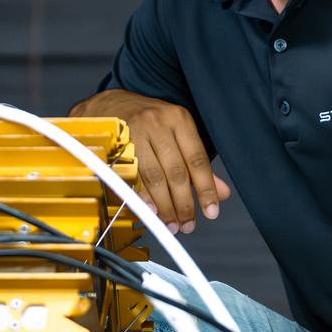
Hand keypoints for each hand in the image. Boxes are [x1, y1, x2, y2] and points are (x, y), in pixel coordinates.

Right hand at [69, 88, 230, 231]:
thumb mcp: (178, 134)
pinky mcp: (116, 146)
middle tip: (188, 225)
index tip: (211, 212)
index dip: (206, 189)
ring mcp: (135, 133)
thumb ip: (198, 165)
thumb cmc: (150, 123)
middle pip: (176, 172)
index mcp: (179, 119)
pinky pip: (133, 178)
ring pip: (154, 177)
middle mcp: (158, 123)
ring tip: (172, 224)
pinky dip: (143, 197)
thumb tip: (221, 193)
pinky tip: (150, 211)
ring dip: (164, 206)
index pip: (197, 160)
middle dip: (183, 203)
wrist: (110, 106)